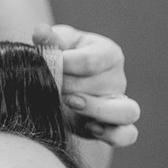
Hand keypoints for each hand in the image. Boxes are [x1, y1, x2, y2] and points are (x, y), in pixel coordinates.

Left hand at [33, 24, 139, 145]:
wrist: (56, 85)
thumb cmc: (59, 59)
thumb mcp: (54, 45)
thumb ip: (49, 40)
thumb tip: (40, 32)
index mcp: (108, 53)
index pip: (91, 60)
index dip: (64, 65)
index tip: (42, 65)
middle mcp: (117, 79)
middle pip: (100, 86)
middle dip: (69, 87)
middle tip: (48, 86)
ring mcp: (119, 104)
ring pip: (128, 112)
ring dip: (96, 109)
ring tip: (70, 103)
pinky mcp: (113, 127)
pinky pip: (127, 135)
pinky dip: (111, 134)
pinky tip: (89, 128)